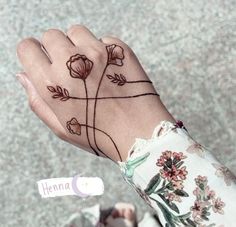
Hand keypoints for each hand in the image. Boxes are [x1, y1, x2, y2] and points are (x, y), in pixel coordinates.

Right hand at [16, 25, 174, 161]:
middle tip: (70, 68)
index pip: (27, 48)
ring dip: (78, 45)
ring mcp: (97, 53)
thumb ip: (37, 100)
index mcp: (52, 83)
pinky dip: (103, 51)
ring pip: (76, 32)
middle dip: (55, 49)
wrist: (138, 133)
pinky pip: (103, 39)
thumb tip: (23, 76)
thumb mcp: (60, 127)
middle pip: (51, 35)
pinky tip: (109, 71)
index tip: (42, 60)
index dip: (33, 53)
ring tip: (90, 68)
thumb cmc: (99, 134)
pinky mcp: (119, 50)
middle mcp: (71, 63)